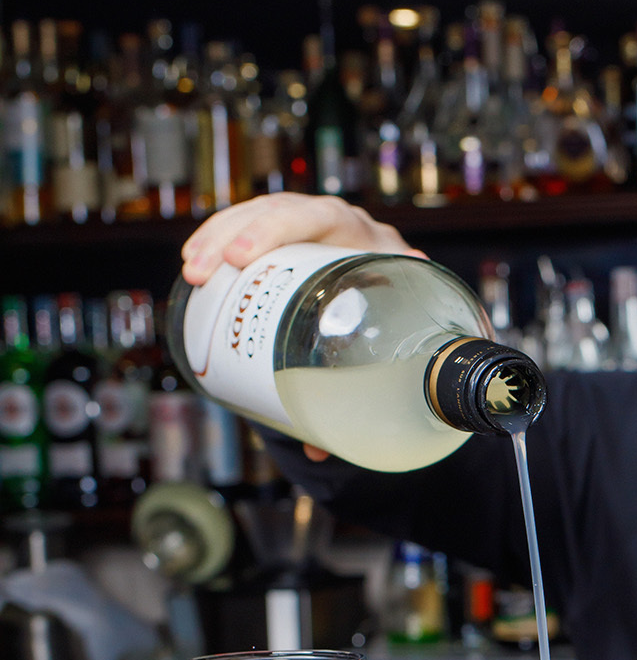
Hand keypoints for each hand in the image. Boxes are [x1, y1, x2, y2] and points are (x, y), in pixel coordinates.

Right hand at [183, 194, 424, 462]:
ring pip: (261, 215)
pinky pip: (254, 227)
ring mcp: (316, 230)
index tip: (242, 258)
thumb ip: (366, 394)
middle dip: (234, 235)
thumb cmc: (408, 332)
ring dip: (219, 237)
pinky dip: (222, 239)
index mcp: (372, 244)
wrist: (420, 312)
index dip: (278, 230)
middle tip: (200, 271)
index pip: (322, 218)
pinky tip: (197, 258)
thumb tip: (319, 447)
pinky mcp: (294, 239)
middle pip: (282, 212)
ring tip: (192, 270)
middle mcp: (343, 229)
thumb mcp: (398, 352)